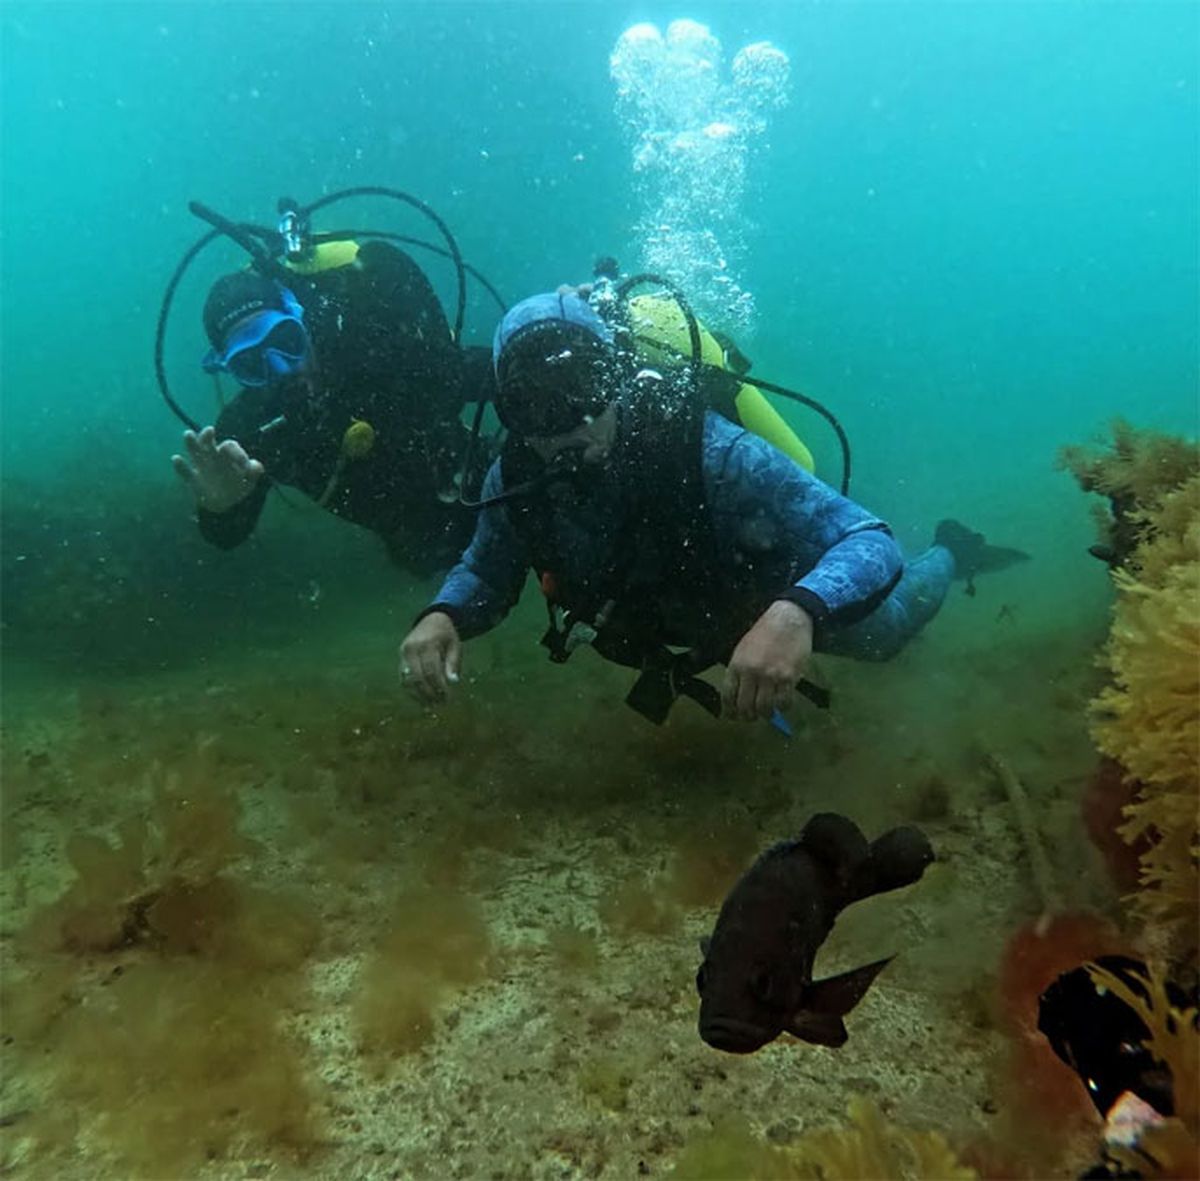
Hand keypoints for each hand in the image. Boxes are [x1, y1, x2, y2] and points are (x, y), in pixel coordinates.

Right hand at [172, 426, 263, 512]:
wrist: (224, 504)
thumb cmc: (237, 487)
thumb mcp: (248, 481)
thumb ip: (253, 473)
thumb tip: (258, 466)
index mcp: (227, 454)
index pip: (230, 446)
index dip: (236, 452)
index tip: (242, 463)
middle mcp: (212, 456)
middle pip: (208, 441)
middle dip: (208, 436)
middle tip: (210, 430)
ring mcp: (200, 466)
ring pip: (194, 451)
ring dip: (191, 442)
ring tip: (188, 434)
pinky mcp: (192, 479)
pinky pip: (184, 471)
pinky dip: (180, 466)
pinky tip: (176, 459)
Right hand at [400, 612, 461, 704]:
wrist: (431, 620)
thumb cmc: (446, 634)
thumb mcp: (455, 644)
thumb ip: (453, 662)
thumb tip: (453, 682)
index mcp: (427, 644)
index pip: (432, 671)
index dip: (439, 687)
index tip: (448, 698)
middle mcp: (412, 649)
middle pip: (418, 677)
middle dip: (429, 693)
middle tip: (441, 703)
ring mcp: (403, 654)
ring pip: (408, 680)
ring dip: (419, 695)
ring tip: (432, 704)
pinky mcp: (400, 659)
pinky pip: (403, 678)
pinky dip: (412, 691)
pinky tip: (422, 698)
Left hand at [722, 600, 813, 721]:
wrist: (787, 620)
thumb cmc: (764, 633)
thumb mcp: (742, 649)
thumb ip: (738, 670)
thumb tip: (735, 693)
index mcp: (737, 665)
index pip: (727, 695)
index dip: (729, 710)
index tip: (731, 716)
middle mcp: (751, 672)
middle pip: (744, 706)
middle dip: (747, 716)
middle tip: (751, 718)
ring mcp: (770, 676)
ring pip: (764, 708)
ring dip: (765, 714)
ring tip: (767, 713)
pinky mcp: (788, 678)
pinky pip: (784, 702)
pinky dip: (783, 708)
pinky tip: (782, 704)